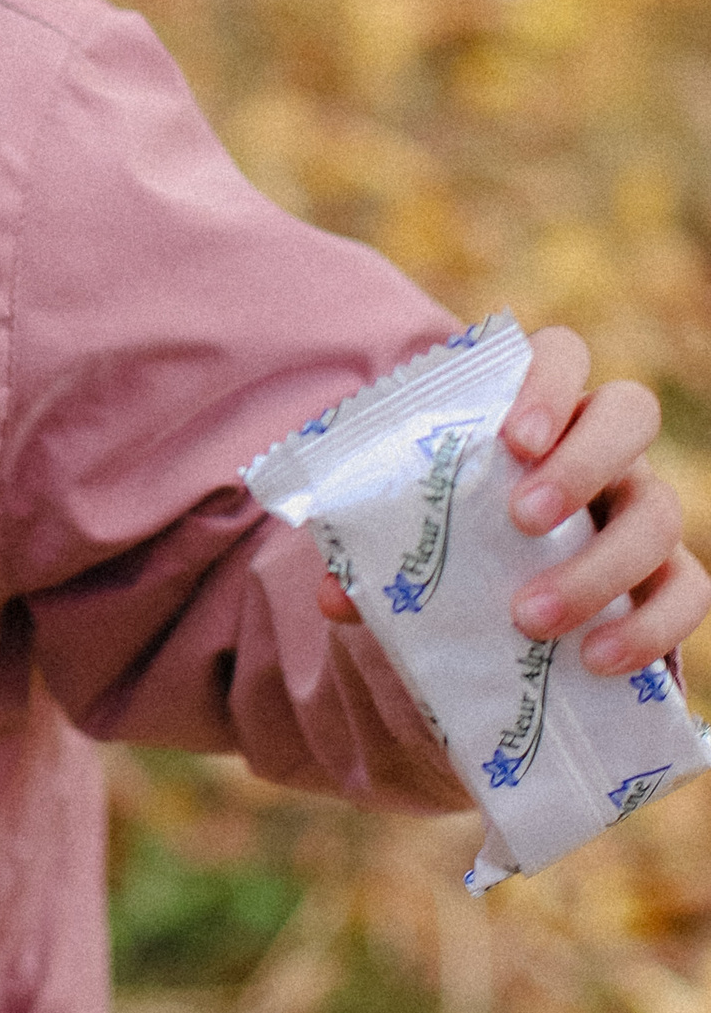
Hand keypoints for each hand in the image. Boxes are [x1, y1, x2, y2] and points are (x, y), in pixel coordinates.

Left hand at [315, 324, 709, 678]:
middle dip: (583, 462)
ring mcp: (642, 510)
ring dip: (599, 566)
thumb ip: (373, 554)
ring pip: (660, 513)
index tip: (511, 438)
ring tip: (530, 617)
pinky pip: (690, 592)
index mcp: (538, 413)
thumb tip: (335, 595)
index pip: (563, 353)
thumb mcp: (407, 541)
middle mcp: (603, 449)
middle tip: (523, 518)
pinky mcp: (667, 580)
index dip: (547, 381)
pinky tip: (595, 659)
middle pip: (630, 413)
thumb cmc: (451, 551)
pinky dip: (649, 628)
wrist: (496, 621)